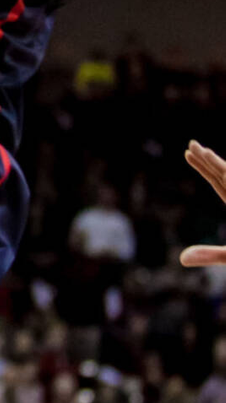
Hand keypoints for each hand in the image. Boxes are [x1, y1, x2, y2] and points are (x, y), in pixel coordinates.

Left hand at [183, 140, 225, 265]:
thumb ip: (209, 255)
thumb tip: (180, 259)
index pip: (220, 184)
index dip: (205, 168)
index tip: (188, 153)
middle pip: (225, 176)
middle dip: (208, 160)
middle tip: (190, 144)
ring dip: (220, 165)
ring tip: (201, 152)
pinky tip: (222, 170)